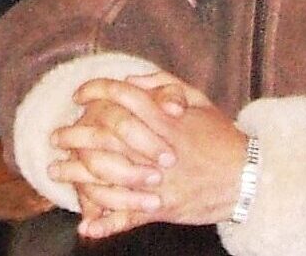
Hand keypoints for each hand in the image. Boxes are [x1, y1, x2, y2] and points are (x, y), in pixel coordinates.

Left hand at [52, 73, 248, 237]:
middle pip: (106, 136)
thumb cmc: (221, 136)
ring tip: (56, 171)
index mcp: (167, 120)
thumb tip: (131, 80)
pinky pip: (129, 216)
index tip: (79, 94)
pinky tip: (87, 224)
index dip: (97, 90)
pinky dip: (106, 223)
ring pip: (108, 177)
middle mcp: (158, 148)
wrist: (249, 176)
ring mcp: (158, 180)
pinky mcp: (162, 207)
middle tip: (56, 135)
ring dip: (76, 175)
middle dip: (75, 133)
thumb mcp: (200, 100)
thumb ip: (165, 86)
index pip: (124, 97)